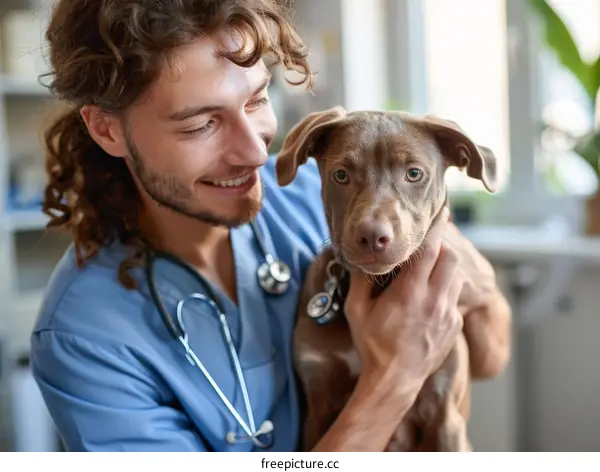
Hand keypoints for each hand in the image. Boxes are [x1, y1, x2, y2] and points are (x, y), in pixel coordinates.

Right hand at [344, 207, 463, 393]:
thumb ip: (361, 280)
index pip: (429, 251)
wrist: (394, 380)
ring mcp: (447, 314)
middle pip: (451, 259)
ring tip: (430, 265)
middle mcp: (434, 300)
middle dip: (443, 245)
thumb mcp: (356, 310)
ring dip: (445, 266)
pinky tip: (428, 295)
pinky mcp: (453, 326)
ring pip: (456, 277)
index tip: (439, 212)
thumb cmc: (373, 345)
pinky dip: (444, 288)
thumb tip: (362, 258)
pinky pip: (453, 298)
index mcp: (410, 293)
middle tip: (431, 240)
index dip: (436, 228)